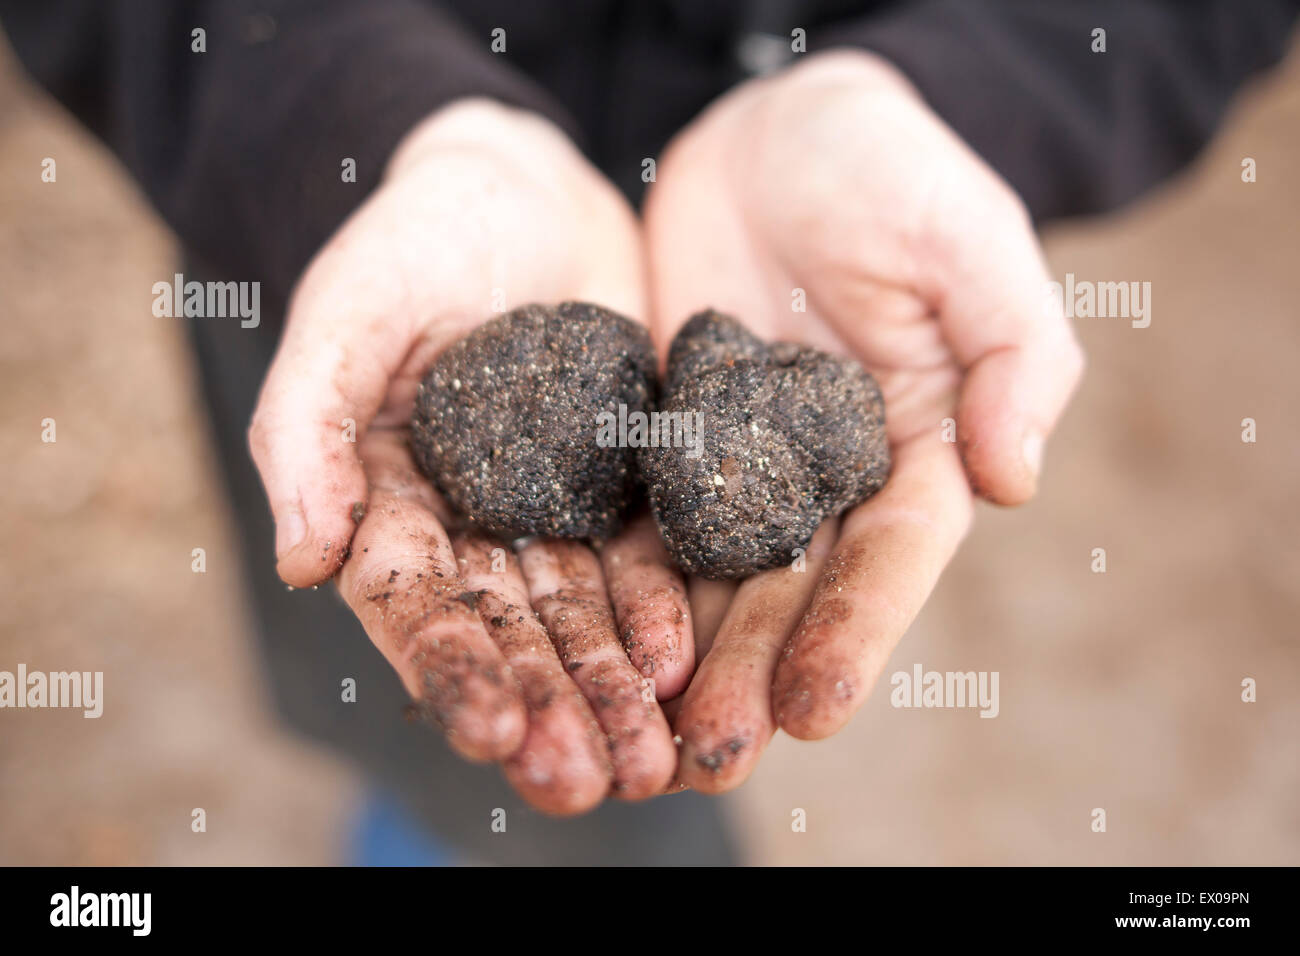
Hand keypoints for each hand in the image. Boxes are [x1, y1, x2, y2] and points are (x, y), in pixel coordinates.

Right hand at [248, 100, 689, 812]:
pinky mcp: (624, 483)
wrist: (518, 187)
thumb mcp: (344, 314)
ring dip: (612, 692)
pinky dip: (664, 614)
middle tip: (589, 782)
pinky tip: (689, 665)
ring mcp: (552, 510)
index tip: (490, 732)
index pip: (417, 608)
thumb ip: (306, 429)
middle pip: (510, 633)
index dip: (451, 671)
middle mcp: (474, 526)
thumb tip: (302, 562)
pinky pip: (645, 560)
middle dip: (548, 709)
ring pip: (582, 617)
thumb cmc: (412, 238)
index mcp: (391, 504)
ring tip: (652, 761)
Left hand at [644, 51, 1083, 790]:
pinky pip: (645, 514)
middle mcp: (828, 476)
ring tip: (650, 733)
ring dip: (686, 657)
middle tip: (714, 755)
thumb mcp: (972, 244)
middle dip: (757, 672)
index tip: (816, 709)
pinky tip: (593, 639)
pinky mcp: (670, 436)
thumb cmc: (891, 172)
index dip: (856, 634)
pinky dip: (625, 580)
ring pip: (715, 575)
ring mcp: (743, 463)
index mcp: (916, 448)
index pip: (891, 558)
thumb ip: (1016, 358)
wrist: (779, 132)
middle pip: (794, 588)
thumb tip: (1014, 483)